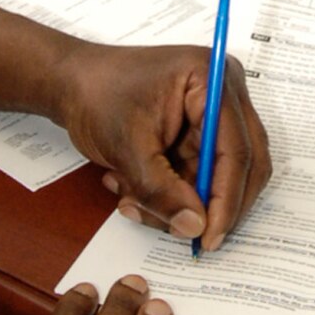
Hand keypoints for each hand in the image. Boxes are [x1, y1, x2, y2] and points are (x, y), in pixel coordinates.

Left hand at [58, 40, 271, 252]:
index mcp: (210, 79)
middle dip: (212, 203)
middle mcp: (222, 93)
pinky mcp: (198, 132)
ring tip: (132, 199)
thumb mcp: (126, 147)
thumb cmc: (96, 94)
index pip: (237, 148)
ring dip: (180, 199)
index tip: (211, 235)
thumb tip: (196, 226)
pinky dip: (170, 191)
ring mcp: (212, 113)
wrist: (71, 82)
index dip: (227, 198)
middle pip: (242, 163)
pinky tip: (131, 187)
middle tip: (190, 235)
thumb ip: (161, 190)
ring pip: (218, 176)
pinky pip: (199, 175)